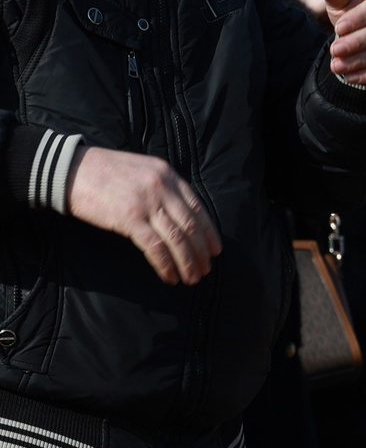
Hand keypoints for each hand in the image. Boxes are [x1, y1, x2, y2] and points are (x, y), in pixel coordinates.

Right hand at [68, 147, 219, 284]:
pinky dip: (166, 265)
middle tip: (206, 270)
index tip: (215, 250)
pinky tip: (169, 276)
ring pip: (177, 239)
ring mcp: (146, 203)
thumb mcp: (141, 170)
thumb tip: (179, 215)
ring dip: (188, 262)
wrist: (67, 169)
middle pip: (191, 226)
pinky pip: (156, 247)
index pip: (197, 208)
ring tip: (191, 278)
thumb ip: (162, 187)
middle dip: (201, 252)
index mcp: (167, 175)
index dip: (209, 232)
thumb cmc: (102, 171)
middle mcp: (162, 188)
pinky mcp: (129, 219)